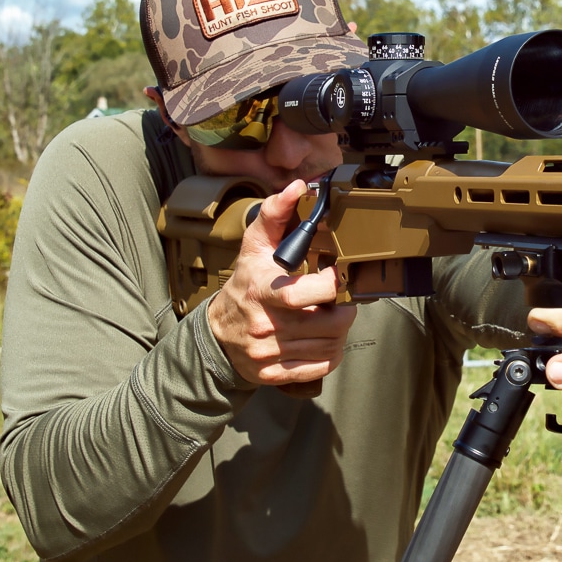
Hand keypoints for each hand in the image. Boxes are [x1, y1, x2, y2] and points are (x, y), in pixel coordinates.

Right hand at [207, 180, 356, 396]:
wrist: (217, 332)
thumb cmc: (245, 284)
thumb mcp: (255, 246)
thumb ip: (276, 214)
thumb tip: (296, 187)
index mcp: (263, 292)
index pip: (307, 294)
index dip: (333, 285)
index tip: (337, 276)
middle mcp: (266, 326)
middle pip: (331, 324)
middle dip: (344, 310)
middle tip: (339, 300)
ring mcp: (270, 354)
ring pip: (331, 346)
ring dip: (339, 332)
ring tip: (331, 317)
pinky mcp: (275, 374)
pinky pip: (321, 367)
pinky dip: (330, 354)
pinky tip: (323, 339)